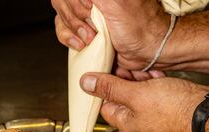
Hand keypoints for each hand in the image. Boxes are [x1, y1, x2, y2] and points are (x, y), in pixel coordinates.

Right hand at [52, 0, 168, 79]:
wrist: (147, 51)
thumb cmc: (139, 27)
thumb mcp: (114, 2)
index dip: (75, 3)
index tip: (90, 11)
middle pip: (61, 1)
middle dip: (75, 18)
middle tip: (92, 28)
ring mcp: (86, 12)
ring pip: (61, 16)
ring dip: (72, 30)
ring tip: (90, 39)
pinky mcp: (84, 28)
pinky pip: (64, 30)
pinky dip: (69, 39)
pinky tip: (83, 45)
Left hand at [80, 73, 208, 131]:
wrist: (208, 112)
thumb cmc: (175, 109)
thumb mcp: (135, 94)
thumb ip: (110, 88)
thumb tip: (86, 84)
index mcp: (127, 125)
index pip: (105, 105)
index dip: (104, 88)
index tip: (105, 73)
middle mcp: (140, 124)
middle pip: (123, 99)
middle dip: (124, 82)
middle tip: (128, 68)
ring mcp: (155, 117)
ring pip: (140, 95)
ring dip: (141, 81)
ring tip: (146, 71)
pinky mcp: (169, 109)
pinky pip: (156, 94)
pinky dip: (155, 84)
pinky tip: (159, 76)